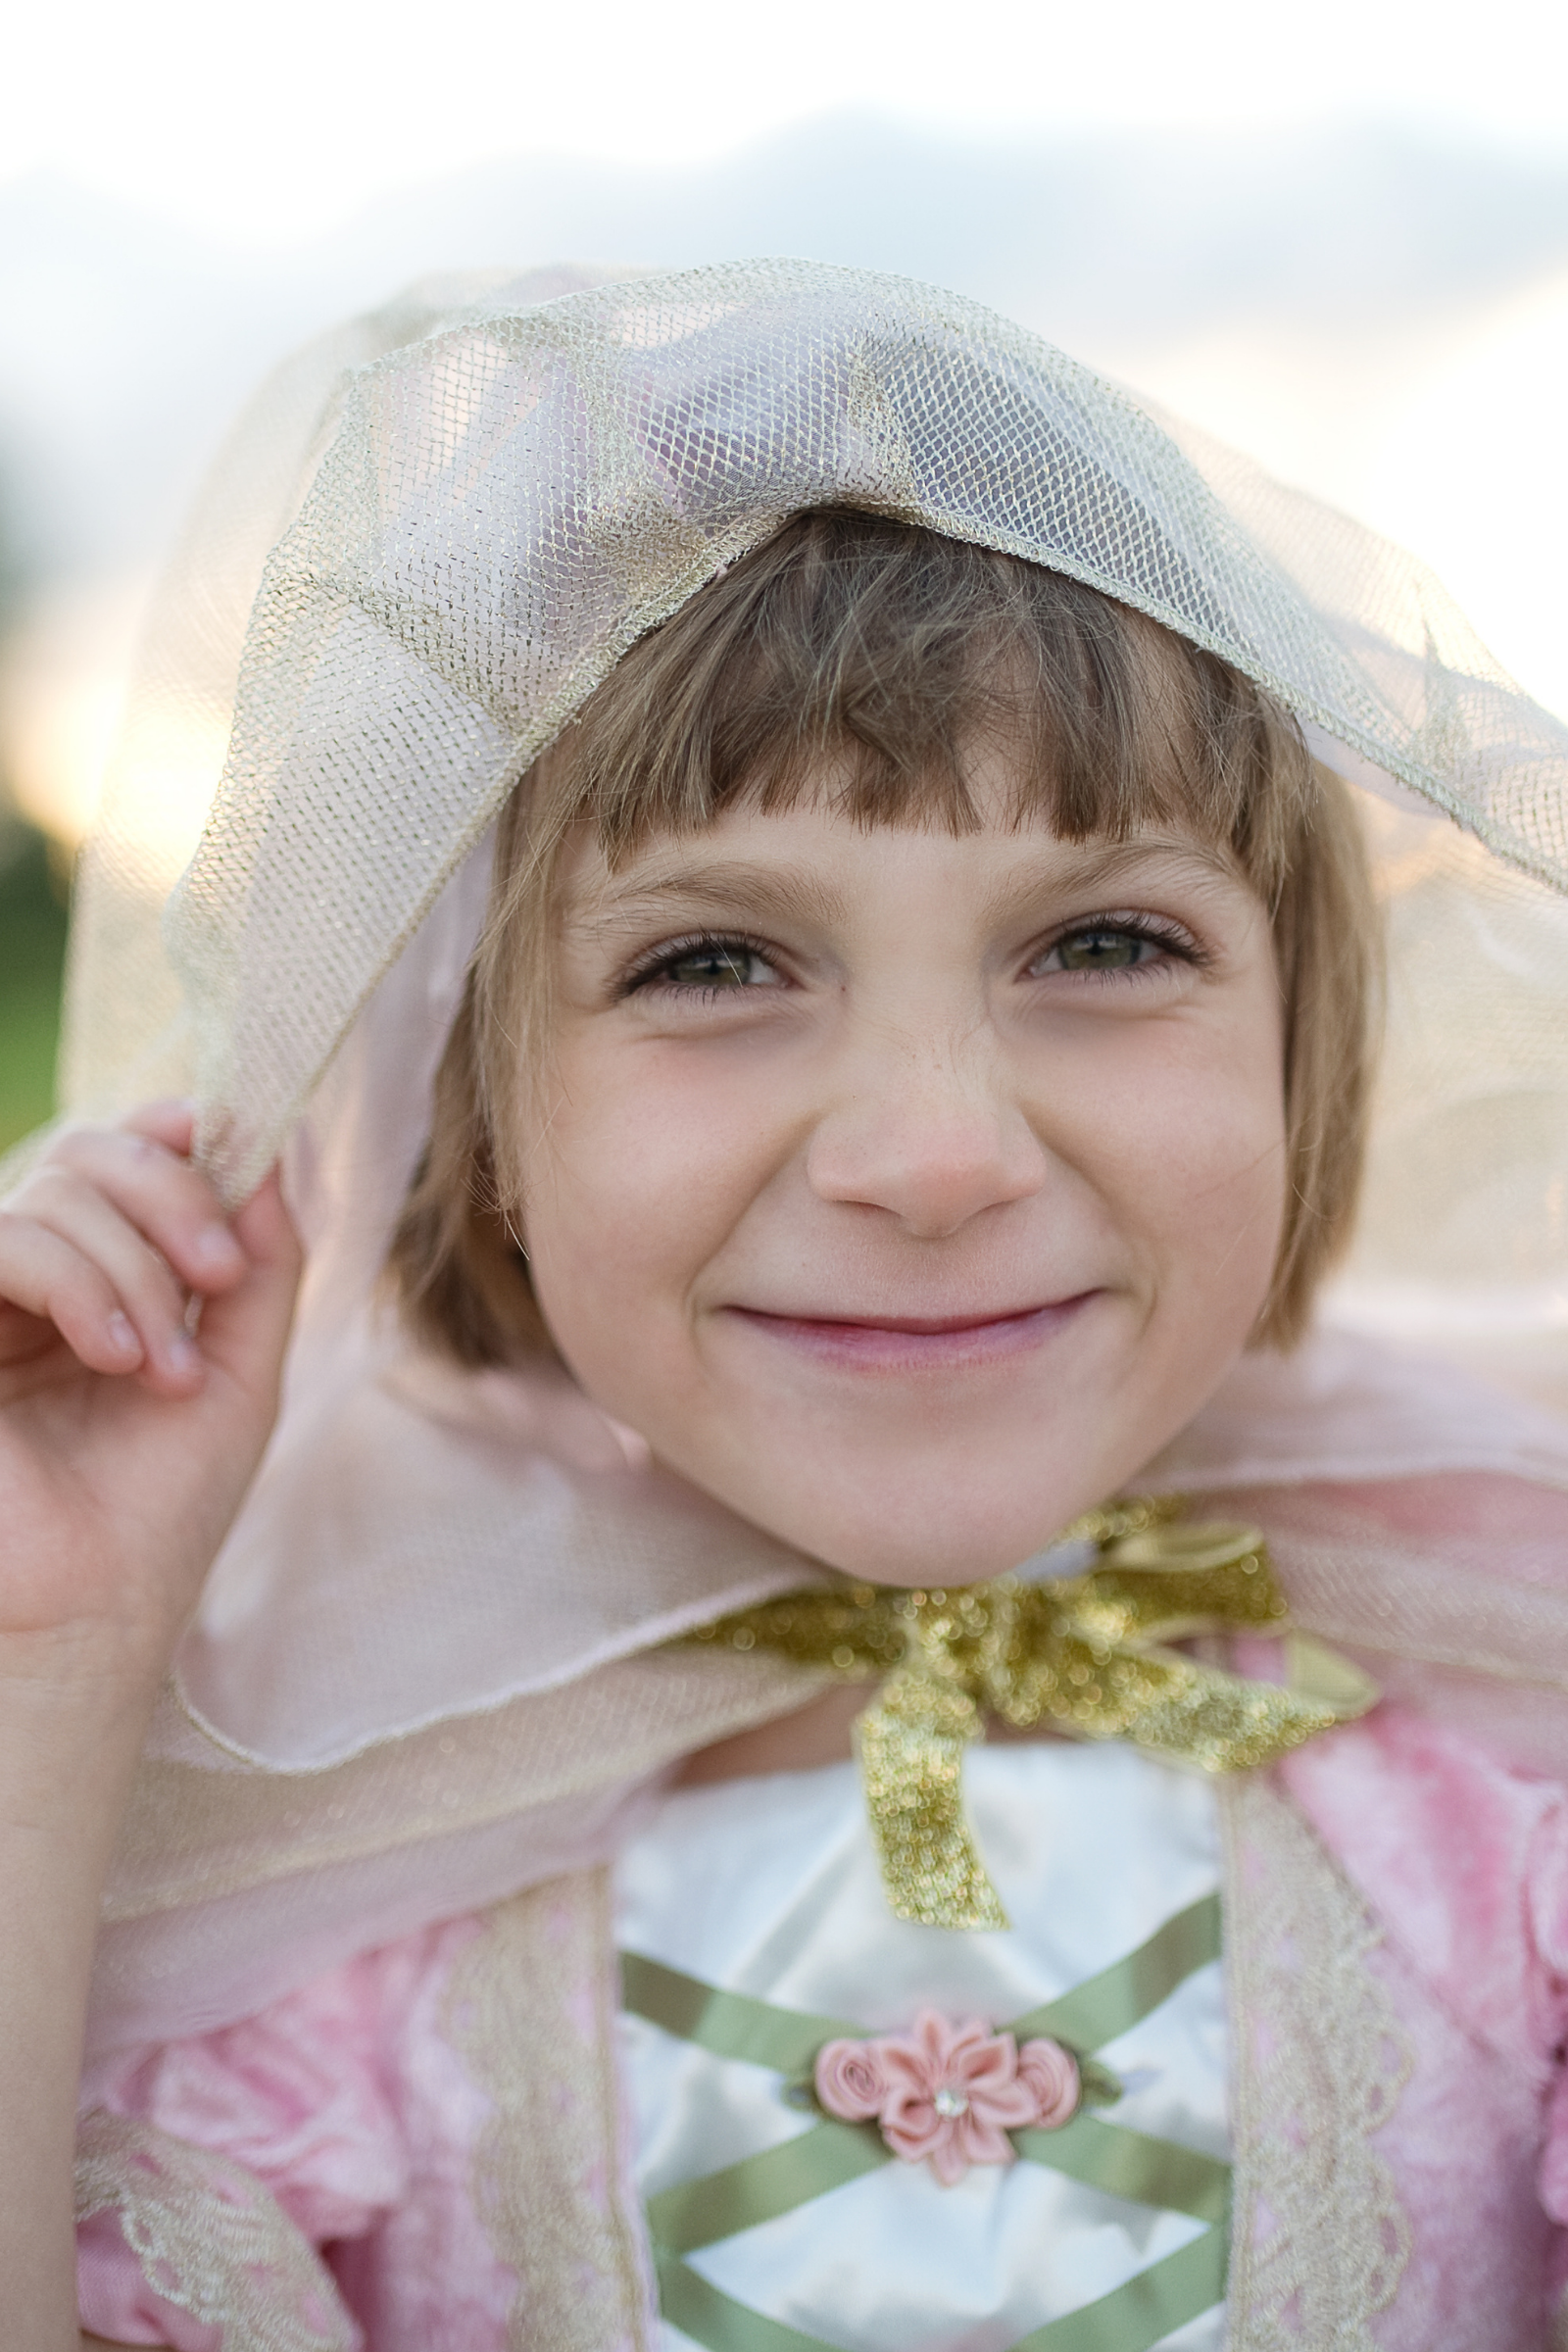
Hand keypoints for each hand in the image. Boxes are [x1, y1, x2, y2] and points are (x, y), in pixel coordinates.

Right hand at [0, 1103, 300, 1690]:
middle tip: (219, 1276)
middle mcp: (31, 1280)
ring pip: (50, 1191)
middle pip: (88, 1150)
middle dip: (172, 1195)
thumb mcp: (242, 1370)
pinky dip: (78, 1281)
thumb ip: (262, 1264)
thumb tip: (269, 1151)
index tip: (232, 1157)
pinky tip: (118, 1356)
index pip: (122, 1155)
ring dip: (135, 1270)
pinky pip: (1, 1241)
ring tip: (166, 1369)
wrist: (94, 1613)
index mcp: (99, 1279)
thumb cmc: (160, 1510)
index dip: (173, 1137)